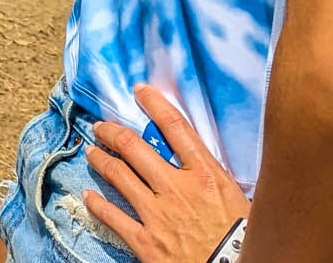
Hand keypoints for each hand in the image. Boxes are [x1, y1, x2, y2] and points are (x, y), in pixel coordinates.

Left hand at [82, 84, 250, 262]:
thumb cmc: (244, 239)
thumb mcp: (239, 198)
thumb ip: (216, 176)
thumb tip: (204, 159)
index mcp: (206, 175)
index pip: (176, 127)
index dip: (155, 104)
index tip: (140, 91)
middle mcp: (178, 188)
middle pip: (135, 147)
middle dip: (113, 132)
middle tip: (102, 126)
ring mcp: (158, 214)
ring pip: (119, 175)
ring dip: (101, 160)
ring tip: (92, 151)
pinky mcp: (146, 241)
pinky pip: (113, 217)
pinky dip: (97, 204)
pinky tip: (88, 196)